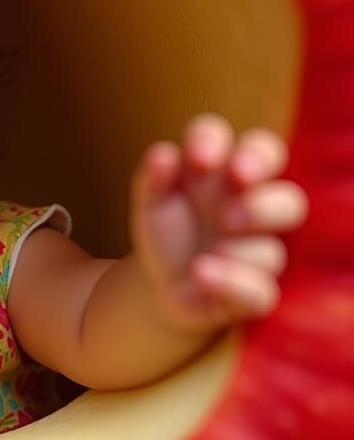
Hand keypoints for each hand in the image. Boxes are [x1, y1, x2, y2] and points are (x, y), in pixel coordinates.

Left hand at [131, 113, 307, 332]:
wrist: (162, 285)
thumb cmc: (168, 230)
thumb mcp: (152, 200)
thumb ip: (155, 177)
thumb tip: (164, 154)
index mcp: (234, 178)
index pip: (252, 147)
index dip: (236, 149)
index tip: (198, 158)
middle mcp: (256, 213)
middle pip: (287, 196)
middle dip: (265, 205)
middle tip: (236, 184)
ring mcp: (258, 254)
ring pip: (271, 248)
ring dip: (241, 245)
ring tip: (210, 248)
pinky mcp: (254, 292)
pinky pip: (259, 290)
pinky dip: (230, 281)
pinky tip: (200, 272)